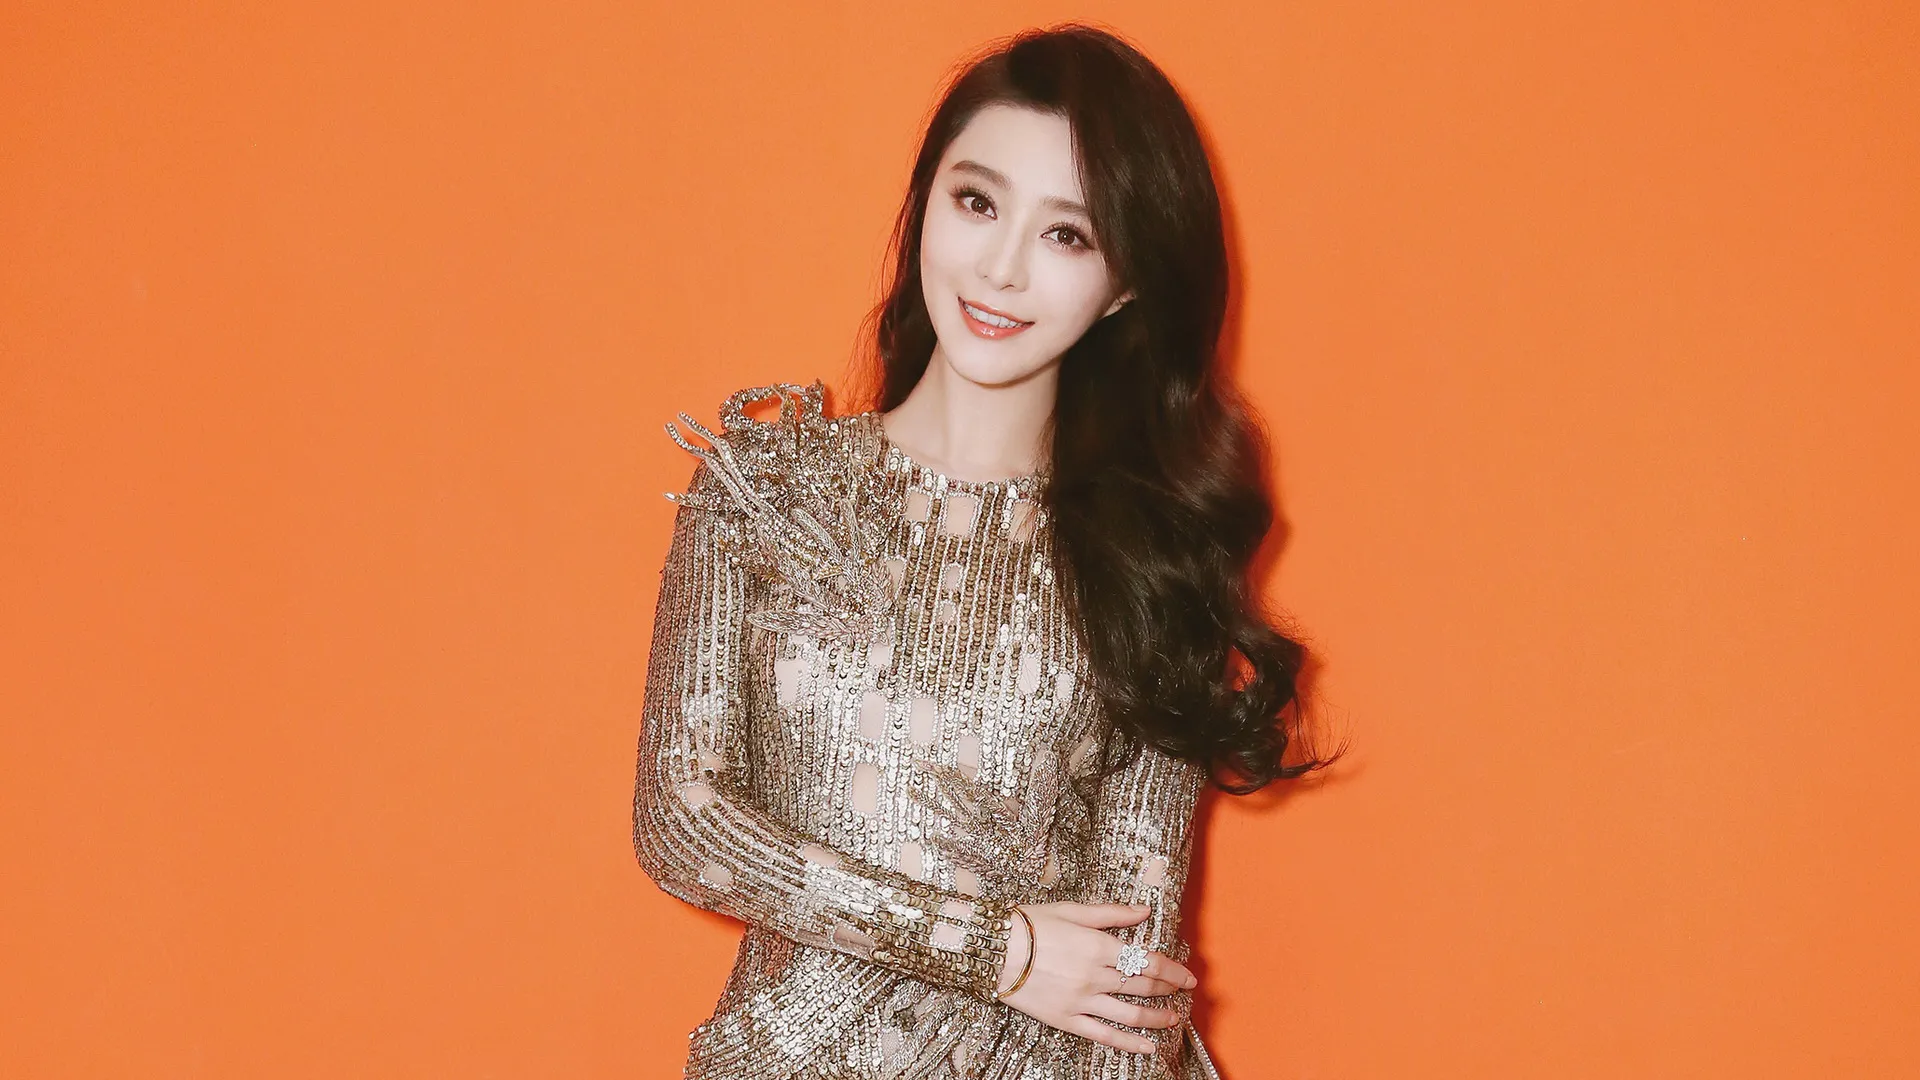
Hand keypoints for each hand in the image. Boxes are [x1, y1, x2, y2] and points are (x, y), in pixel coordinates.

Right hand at [993, 902, 1195, 1054]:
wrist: (992, 950)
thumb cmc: (1030, 924)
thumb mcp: (1072, 910)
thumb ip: (1112, 913)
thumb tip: (1145, 910)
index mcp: (1099, 946)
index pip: (1149, 961)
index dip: (1173, 970)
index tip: (1188, 976)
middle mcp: (1096, 976)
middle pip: (1144, 986)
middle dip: (1169, 990)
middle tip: (1185, 993)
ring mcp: (1082, 1001)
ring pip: (1130, 1014)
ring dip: (1157, 1018)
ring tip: (1173, 1020)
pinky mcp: (1066, 1019)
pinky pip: (1103, 1036)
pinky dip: (1128, 1043)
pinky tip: (1147, 1047)